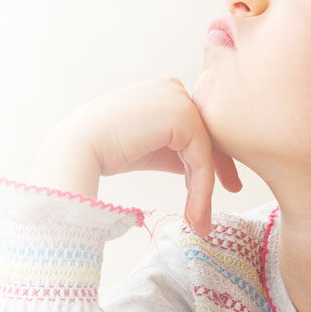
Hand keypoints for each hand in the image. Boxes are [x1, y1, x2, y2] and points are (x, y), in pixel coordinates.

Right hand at [29, 77, 241, 235]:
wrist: (78, 149)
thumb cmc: (104, 151)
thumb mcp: (148, 147)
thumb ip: (175, 151)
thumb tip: (203, 171)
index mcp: (163, 91)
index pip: (196, 126)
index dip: (211, 157)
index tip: (225, 184)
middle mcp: (173, 88)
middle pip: (207, 135)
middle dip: (219, 169)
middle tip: (233, 194)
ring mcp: (178, 99)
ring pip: (206, 150)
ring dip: (205, 190)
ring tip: (200, 223)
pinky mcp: (182, 117)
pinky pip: (201, 158)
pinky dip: (201, 189)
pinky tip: (194, 214)